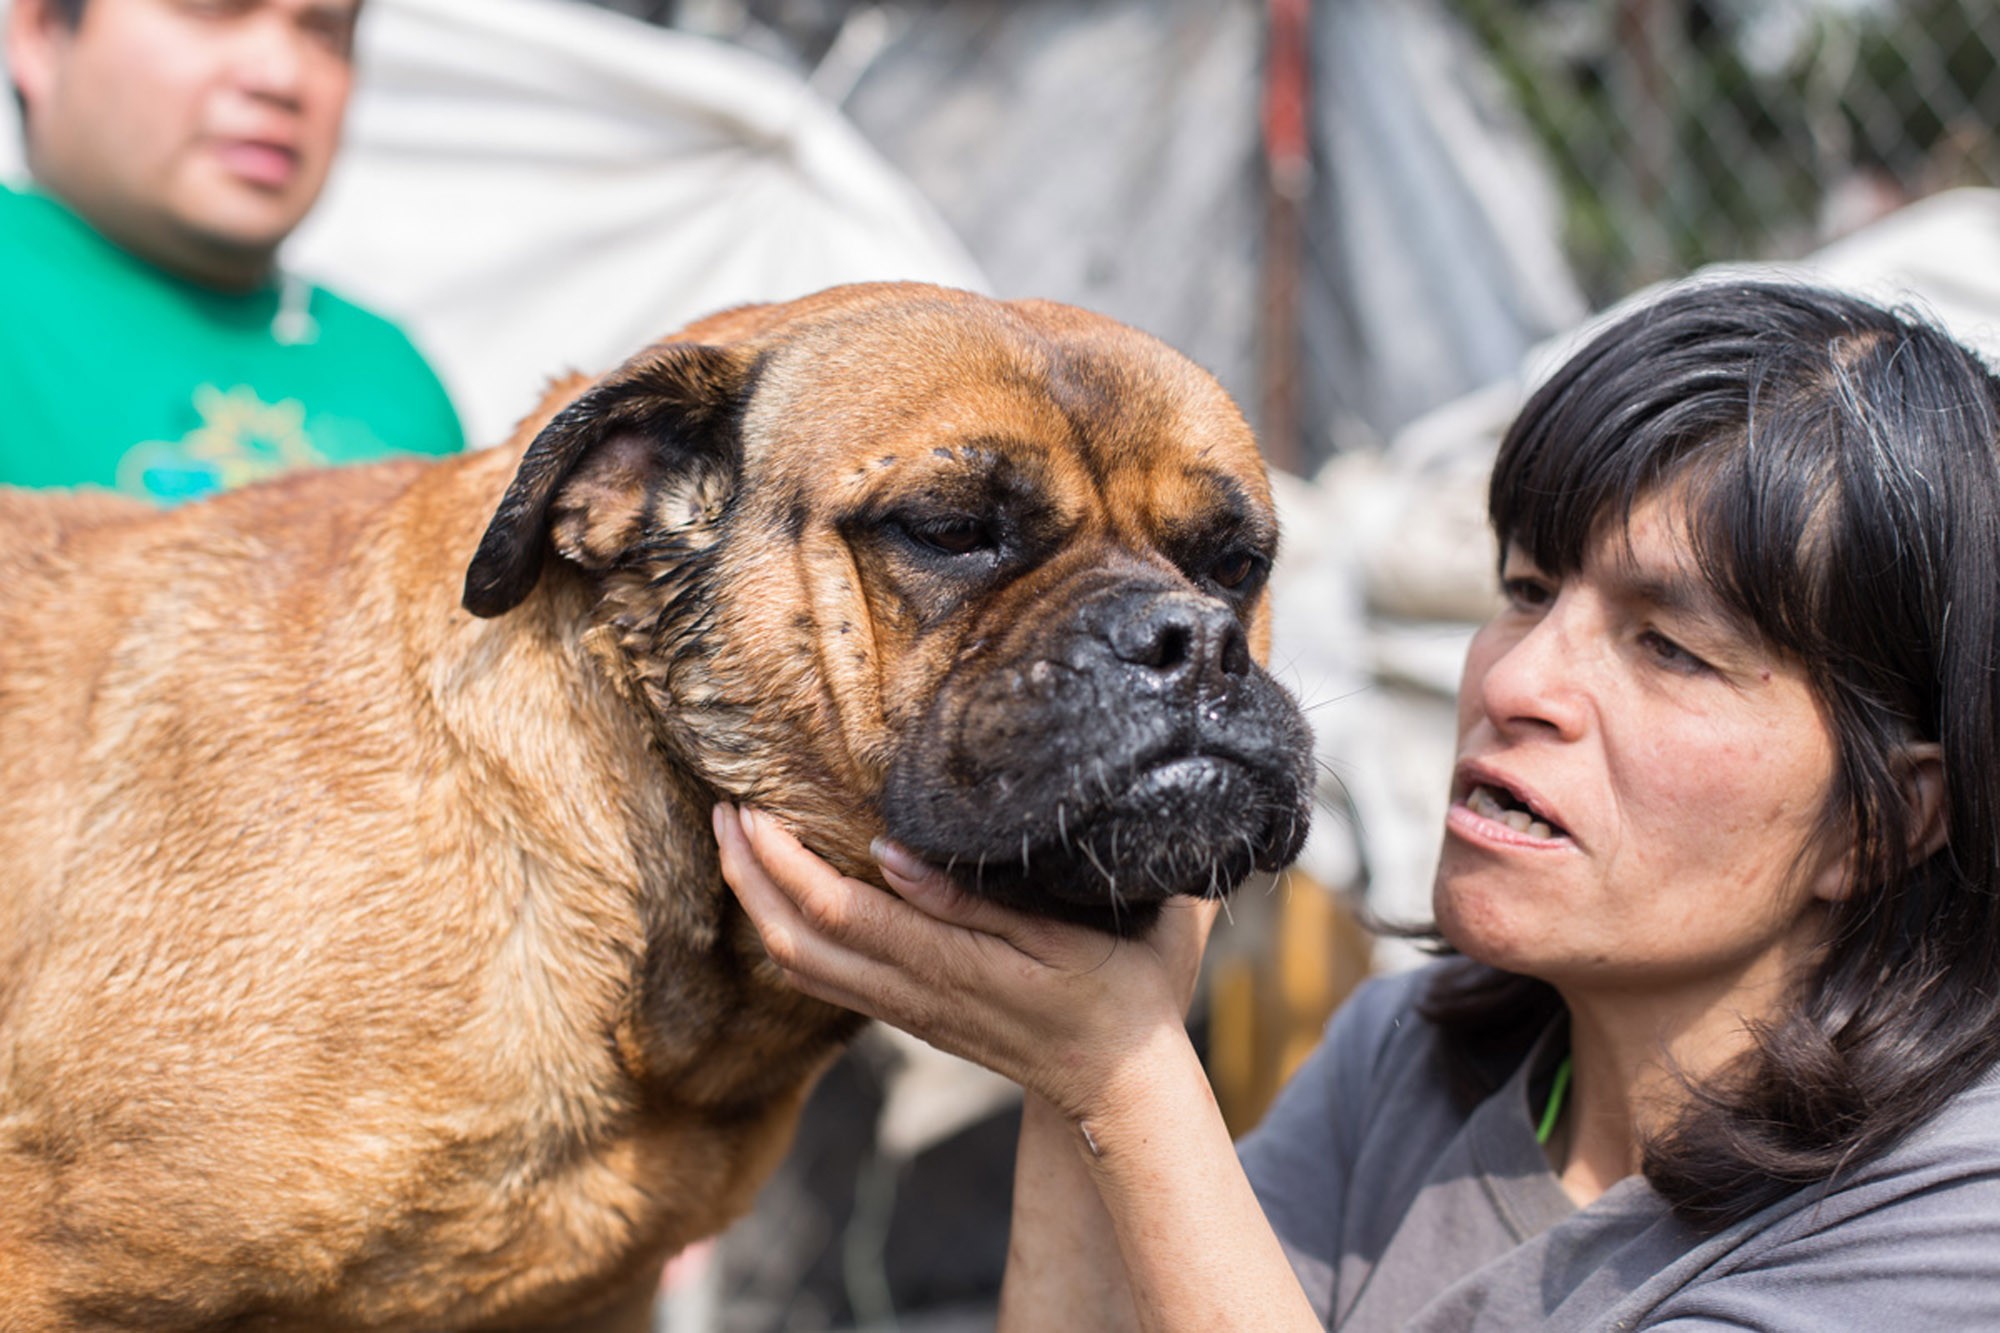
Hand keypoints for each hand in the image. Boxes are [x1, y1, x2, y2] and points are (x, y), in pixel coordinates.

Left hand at [712, 803, 1217, 1121]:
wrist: (1122, 1090)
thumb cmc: (1116, 995)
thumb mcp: (1066, 935)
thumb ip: (975, 899)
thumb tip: (888, 853)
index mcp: (945, 968)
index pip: (833, 913)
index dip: (780, 861)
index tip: (751, 805)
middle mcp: (910, 996)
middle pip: (792, 943)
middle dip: (746, 874)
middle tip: (723, 806)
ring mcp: (905, 1013)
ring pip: (798, 967)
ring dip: (757, 901)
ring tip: (739, 840)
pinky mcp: (910, 1017)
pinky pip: (823, 979)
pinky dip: (786, 929)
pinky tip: (787, 891)